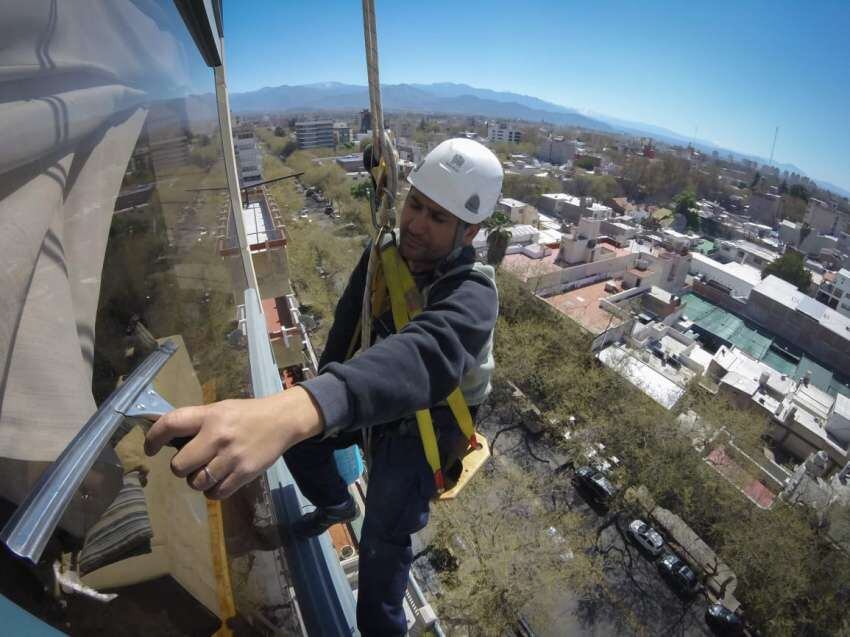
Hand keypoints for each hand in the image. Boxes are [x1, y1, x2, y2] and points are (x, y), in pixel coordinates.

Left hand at [144, 387, 323, 498]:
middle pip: (178, 465)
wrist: (282, 420)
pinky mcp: (244, 473)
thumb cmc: (246, 415)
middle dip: (180, 468)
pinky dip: (212, 491)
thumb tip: (166, 440)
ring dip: (198, 481)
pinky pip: (215, 493)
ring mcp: (231, 457)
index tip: (150, 448)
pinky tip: (219, 481)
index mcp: (209, 416)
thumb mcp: (220, 410)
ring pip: (196, 483)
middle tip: (190, 463)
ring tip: (208, 472)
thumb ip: (196, 423)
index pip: (171, 424)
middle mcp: (217, 436)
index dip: (153, 438)